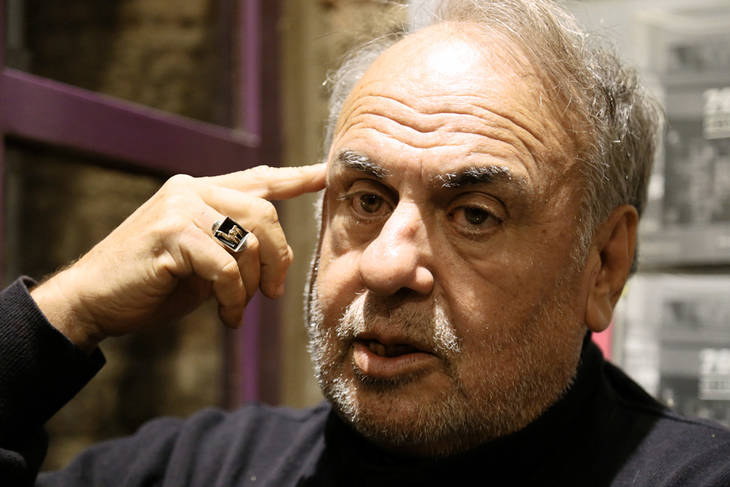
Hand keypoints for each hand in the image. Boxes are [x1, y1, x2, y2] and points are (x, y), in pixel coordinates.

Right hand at [31, 164, 325, 351]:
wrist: (93, 299)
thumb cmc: (154, 283)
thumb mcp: (203, 261)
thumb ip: (236, 246)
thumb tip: (280, 255)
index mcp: (201, 190)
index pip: (258, 178)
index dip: (295, 178)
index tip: (324, 174)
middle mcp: (192, 190)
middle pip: (265, 213)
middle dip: (278, 258)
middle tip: (273, 293)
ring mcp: (179, 208)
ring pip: (248, 240)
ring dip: (252, 284)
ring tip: (238, 308)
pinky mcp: (169, 234)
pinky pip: (225, 266)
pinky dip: (232, 297)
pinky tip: (225, 316)